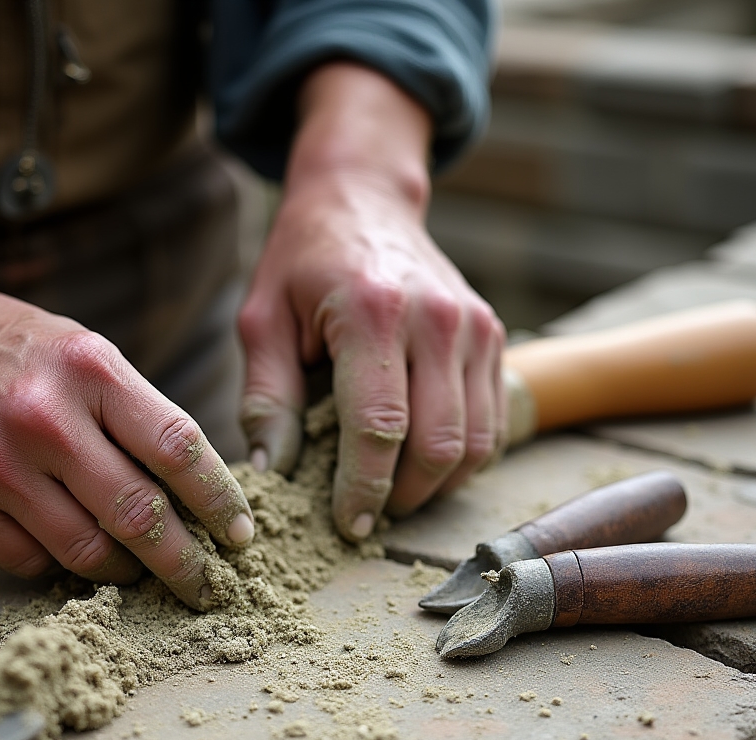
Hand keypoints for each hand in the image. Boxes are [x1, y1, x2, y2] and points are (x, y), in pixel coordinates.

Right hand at [0, 201, 253, 608]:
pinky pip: (31, 562)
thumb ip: (140, 417)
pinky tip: (75, 552)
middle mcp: (42, 419)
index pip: (178, 449)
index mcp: (89, 370)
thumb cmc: (16, 353)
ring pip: (88, 552)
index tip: (241, 535)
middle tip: (209, 585)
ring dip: (127, 572)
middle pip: (139, 514)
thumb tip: (201, 496)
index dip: (220, 502)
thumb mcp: (87, 355)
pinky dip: (62, 566)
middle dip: (186, 562)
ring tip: (143, 571)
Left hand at [238, 64, 505, 541]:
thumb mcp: (262, 320)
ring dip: (436, 485)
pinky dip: (462, 459)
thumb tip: (272, 475)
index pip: (378, 428)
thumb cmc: (303, 261)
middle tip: (367, 515)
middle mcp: (438, 320)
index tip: (348, 525)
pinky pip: (491, 423)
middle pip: (438, 445)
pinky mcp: (493, 336)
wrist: (365, 198)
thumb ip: (266, 399)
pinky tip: (422, 463)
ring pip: (474, 443)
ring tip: (393, 493)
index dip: (364, 489)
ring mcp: (475, 328)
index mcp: (373, 312)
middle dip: (403, 497)